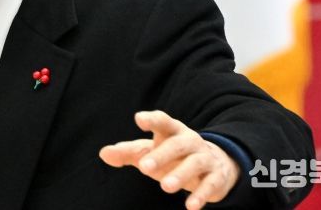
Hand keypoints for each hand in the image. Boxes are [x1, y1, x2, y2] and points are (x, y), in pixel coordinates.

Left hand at [99, 110, 239, 209]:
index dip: (152, 119)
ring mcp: (205, 157)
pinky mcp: (216, 176)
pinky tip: (191, 207)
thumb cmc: (172, 155)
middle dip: (161, 155)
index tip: (139, 119)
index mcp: (172, 131)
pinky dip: (201, 195)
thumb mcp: (150, 151)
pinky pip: (210, 184)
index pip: (162, 121)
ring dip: (180, 174)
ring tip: (165, 187)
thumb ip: (128, 152)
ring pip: (194, 163)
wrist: (214, 163)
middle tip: (143, 167)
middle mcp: (190, 140)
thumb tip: (104, 153)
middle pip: (176, 145)